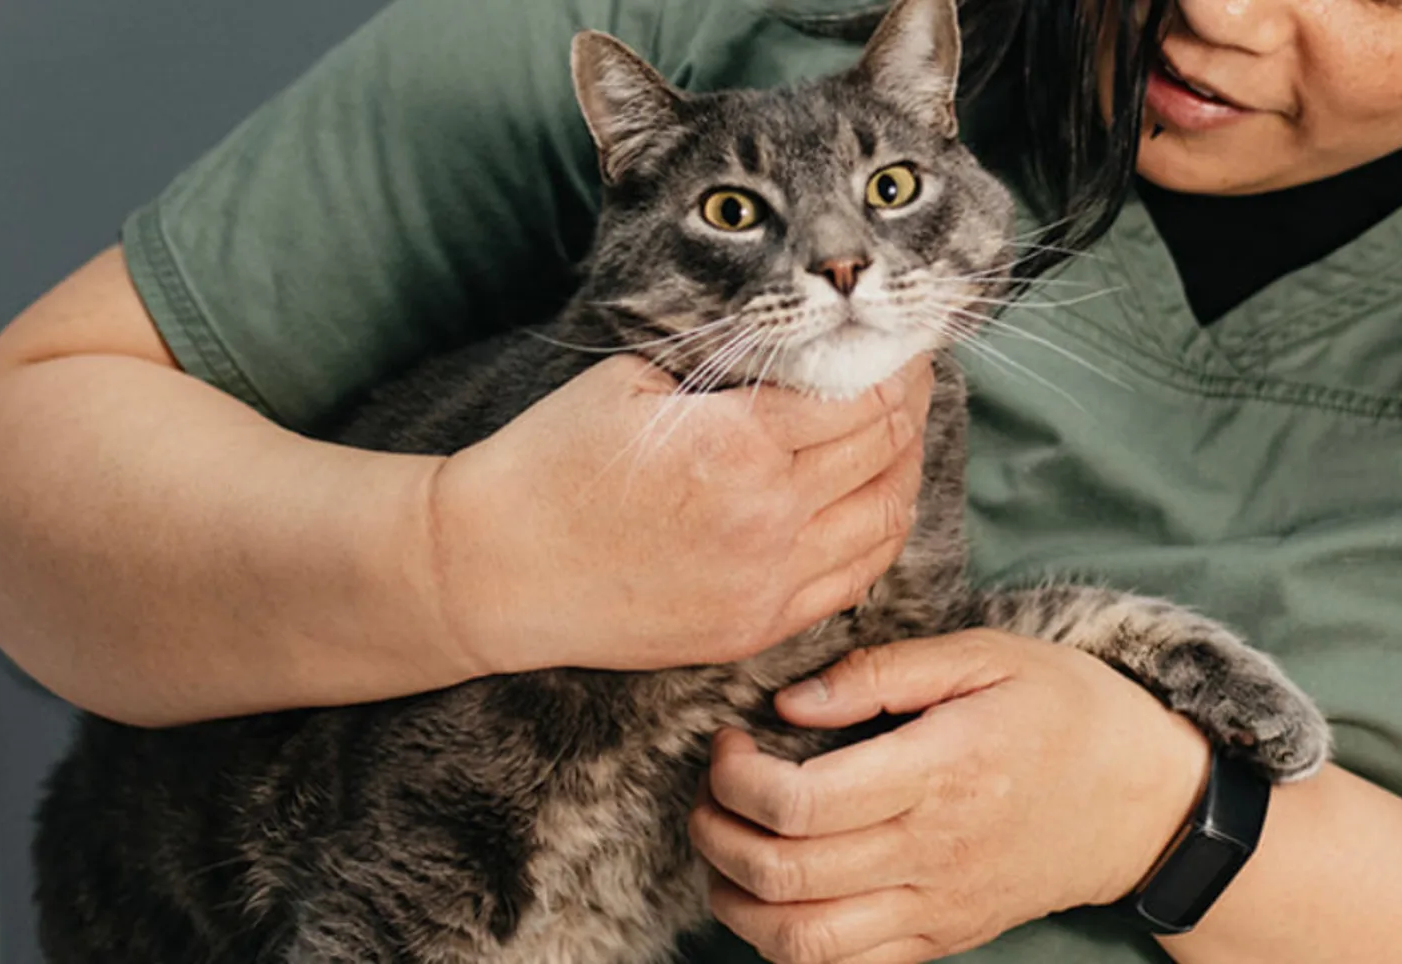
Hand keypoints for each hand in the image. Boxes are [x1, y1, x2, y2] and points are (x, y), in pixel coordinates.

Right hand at [421, 354, 933, 674]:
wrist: (493, 569)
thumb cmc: (550, 460)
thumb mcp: (636, 381)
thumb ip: (727, 367)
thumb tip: (803, 345)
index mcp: (738, 445)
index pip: (864, 398)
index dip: (895, 364)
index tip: (901, 343)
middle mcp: (768, 519)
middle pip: (886, 454)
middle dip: (908, 407)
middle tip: (908, 377)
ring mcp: (767, 584)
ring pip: (886, 522)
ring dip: (904, 472)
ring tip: (897, 438)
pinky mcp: (755, 629)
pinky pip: (852, 580)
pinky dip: (877, 535)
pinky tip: (869, 503)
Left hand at [691, 630, 1210, 963]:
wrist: (1145, 802)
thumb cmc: (1066, 711)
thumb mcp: (987, 656)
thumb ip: (881, 672)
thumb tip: (791, 703)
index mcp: (939, 772)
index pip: (802, 802)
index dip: (737, 776)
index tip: (730, 741)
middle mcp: (932, 851)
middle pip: (785, 874)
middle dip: (717, 830)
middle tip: (713, 789)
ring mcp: (936, 906)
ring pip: (801, 940)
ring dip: (736, 900)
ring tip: (728, 845)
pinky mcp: (942, 937)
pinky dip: (786, 943)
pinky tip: (774, 894)